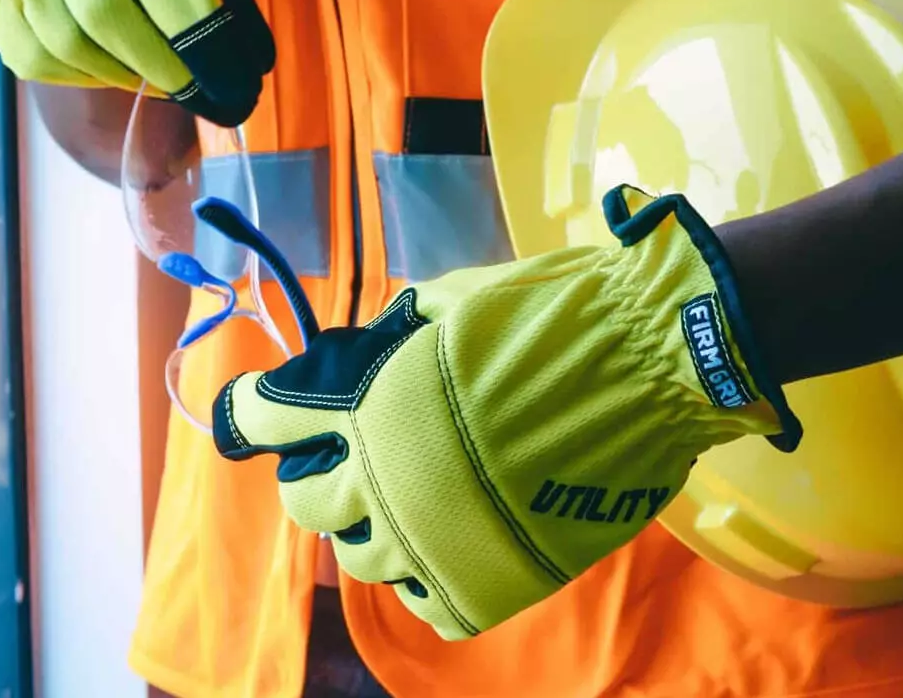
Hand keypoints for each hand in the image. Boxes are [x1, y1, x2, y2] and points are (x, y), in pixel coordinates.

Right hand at [0, 0, 273, 125]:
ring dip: (127, 77)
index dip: (206, 45)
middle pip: (104, 13)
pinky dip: (83, 76)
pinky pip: (30, 53)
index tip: (241, 88)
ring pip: (63, 41)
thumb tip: (241, 54)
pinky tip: (119, 71)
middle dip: (168, 72)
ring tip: (167, 83)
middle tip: (207, 97)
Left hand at [211, 185, 801, 639]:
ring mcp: (432, 543)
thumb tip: (368, 347)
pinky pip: (426, 603)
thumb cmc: (558, 318)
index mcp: (370, 406)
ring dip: (370, 526)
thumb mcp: (461, 299)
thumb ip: (400, 331)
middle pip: (305, 503)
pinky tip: (447, 543)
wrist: (650, 365)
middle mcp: (384, 482)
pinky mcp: (486, 585)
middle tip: (344, 458)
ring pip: (360, 559)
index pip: (269, 418)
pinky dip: (425, 576)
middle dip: (312, 476)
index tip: (253, 414)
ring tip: (408, 498)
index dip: (252, 412)